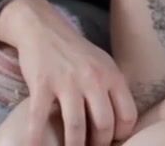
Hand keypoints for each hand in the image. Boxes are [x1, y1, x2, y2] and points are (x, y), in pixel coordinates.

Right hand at [0, 0, 137, 145]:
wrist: (45, 29)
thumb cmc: (77, 52)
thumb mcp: (104, 65)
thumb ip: (113, 89)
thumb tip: (120, 122)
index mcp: (112, 75)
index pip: (128, 114)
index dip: (122, 134)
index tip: (112, 141)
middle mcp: (93, 79)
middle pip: (104, 124)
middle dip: (99, 145)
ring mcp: (67, 82)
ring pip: (76, 126)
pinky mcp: (42, 84)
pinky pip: (39, 119)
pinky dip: (36, 139)